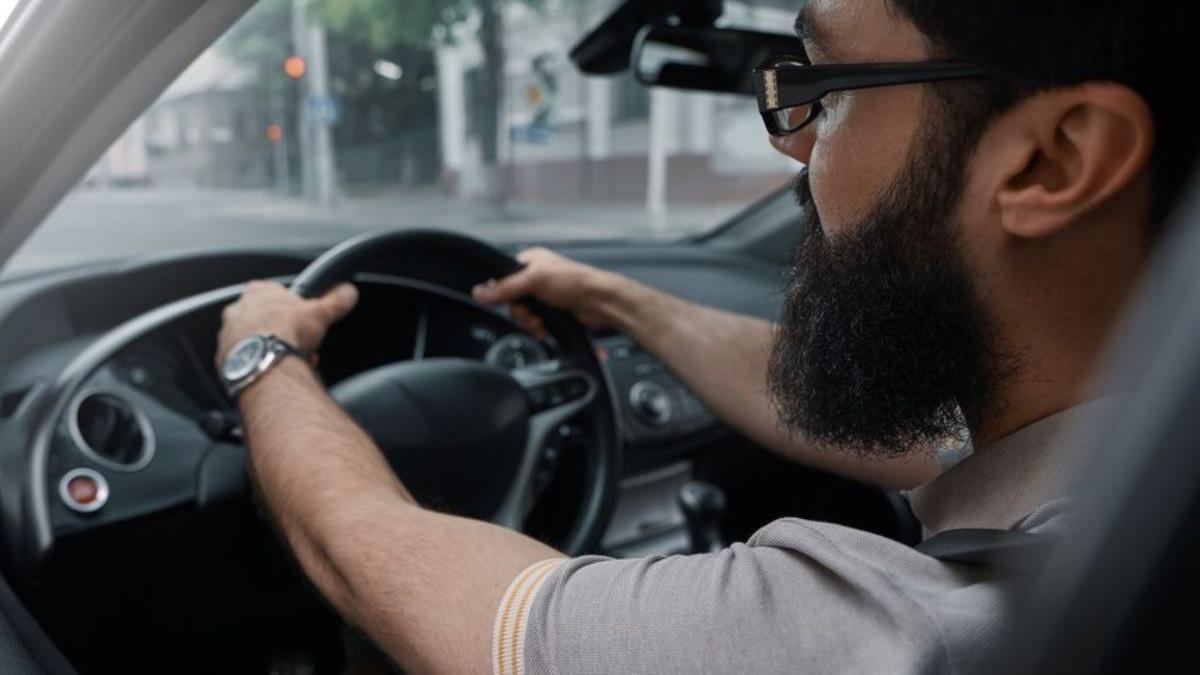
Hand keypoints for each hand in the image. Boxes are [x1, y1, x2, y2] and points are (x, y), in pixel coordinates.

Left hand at [216, 280, 358, 367]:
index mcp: (258, 292)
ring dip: (270, 349)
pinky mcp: (223, 358)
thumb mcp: (320, 313)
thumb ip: (335, 301)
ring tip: (288, 361)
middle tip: (298, 344)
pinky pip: (245, 360)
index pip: (273, 293)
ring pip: (253, 340)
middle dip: (280, 331)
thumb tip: (348, 292)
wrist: (265, 362)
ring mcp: (227, 334)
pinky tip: (273, 372)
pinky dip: (259, 365)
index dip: (290, 307)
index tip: (301, 319)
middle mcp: (237, 310)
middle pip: (263, 318)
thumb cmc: (287, 332)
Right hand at [471, 247, 621, 338]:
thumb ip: (505, 288)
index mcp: (532, 261)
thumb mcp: (534, 280)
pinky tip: (546, 330)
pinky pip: (536, 324)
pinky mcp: (554, 312)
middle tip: (532, 314)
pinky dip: (539, 329)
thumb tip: (480, 292)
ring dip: (531, 323)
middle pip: (514, 301)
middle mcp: (538, 277)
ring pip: (524, 315)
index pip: (505, 279)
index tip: (513, 301)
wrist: (600, 303)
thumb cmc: (574, 282)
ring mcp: (546, 296)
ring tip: (542, 323)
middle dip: (522, 313)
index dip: (506, 294)